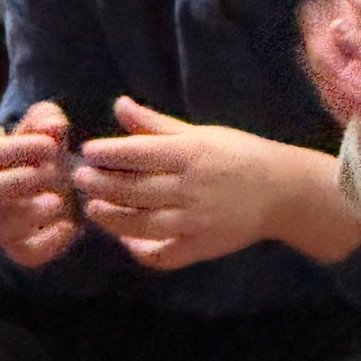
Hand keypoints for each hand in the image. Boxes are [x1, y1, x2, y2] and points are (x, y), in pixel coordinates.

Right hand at [0, 102, 81, 267]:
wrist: (50, 200)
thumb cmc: (43, 159)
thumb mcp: (45, 134)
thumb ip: (46, 121)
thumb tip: (53, 123)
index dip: (19, 147)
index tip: (51, 145)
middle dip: (19, 180)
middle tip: (53, 173)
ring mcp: (3, 224)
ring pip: (1, 225)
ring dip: (30, 213)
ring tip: (58, 202)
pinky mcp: (21, 249)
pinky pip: (26, 252)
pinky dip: (48, 243)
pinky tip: (70, 228)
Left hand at [74, 97, 287, 269]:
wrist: (281, 191)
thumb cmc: (238, 153)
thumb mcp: (200, 133)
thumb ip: (156, 124)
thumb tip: (120, 106)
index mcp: (191, 153)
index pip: (138, 153)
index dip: (108, 153)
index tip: (88, 151)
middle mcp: (190, 188)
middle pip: (134, 190)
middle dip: (101, 184)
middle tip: (80, 179)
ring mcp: (195, 221)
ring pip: (141, 224)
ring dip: (111, 217)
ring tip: (93, 208)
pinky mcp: (201, 247)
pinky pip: (163, 255)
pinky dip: (139, 250)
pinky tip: (124, 239)